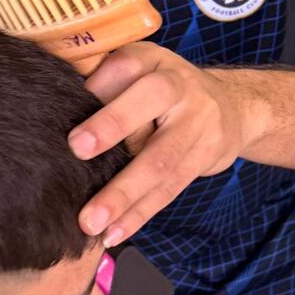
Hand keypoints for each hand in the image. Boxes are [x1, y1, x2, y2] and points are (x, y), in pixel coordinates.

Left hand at [67, 44, 264, 243]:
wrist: (232, 107)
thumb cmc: (164, 89)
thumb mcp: (140, 69)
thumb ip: (105, 84)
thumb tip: (62, 112)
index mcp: (155, 61)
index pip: (127, 68)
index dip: (100, 89)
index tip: (74, 130)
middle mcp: (181, 88)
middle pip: (149, 107)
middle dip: (112, 129)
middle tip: (77, 152)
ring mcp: (198, 124)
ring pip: (160, 161)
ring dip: (124, 195)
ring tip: (92, 222)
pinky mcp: (204, 158)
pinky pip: (169, 190)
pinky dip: (139, 214)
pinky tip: (115, 233)